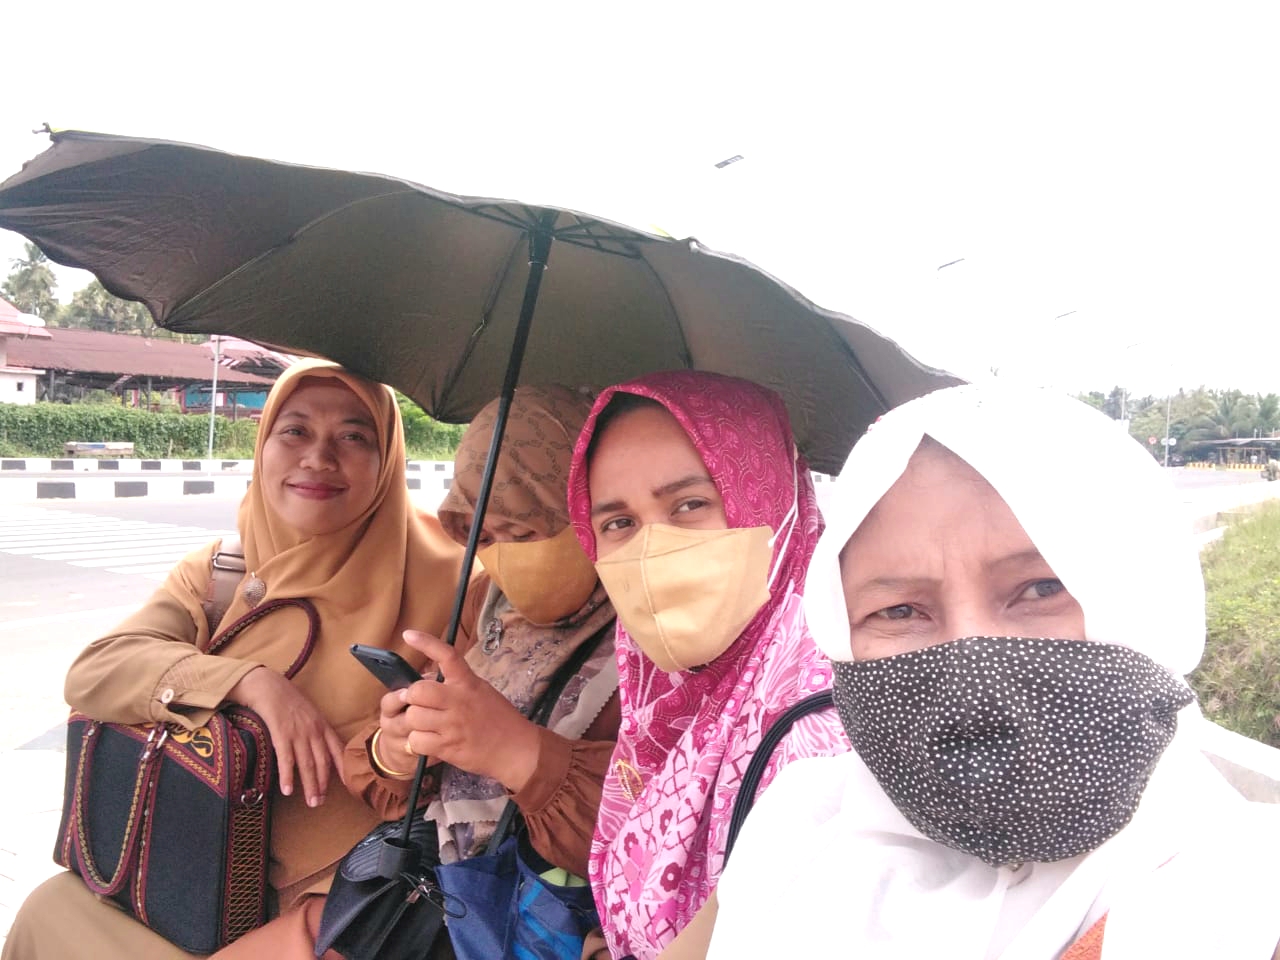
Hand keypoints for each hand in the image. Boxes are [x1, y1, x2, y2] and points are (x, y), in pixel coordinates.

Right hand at [227, 666, 344, 806]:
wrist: (268, 686)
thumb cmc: (288, 700)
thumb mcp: (309, 714)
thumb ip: (316, 731)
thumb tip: (320, 750)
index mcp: (322, 726)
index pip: (337, 750)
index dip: (343, 769)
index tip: (349, 785)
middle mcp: (314, 730)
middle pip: (322, 762)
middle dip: (324, 784)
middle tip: (321, 802)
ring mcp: (298, 732)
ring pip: (307, 764)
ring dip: (310, 785)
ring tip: (312, 802)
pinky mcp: (281, 734)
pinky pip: (286, 759)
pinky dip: (288, 776)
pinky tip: (288, 790)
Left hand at [394, 630, 541, 790]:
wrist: (515, 749)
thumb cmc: (499, 719)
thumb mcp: (482, 691)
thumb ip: (458, 684)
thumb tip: (428, 680)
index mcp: (468, 683)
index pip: (447, 655)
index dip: (425, 643)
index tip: (408, 635)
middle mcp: (459, 701)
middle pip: (418, 691)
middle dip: (411, 697)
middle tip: (417, 703)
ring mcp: (452, 725)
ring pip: (413, 717)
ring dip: (414, 722)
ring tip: (426, 725)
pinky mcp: (447, 747)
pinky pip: (416, 740)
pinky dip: (418, 742)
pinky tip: (430, 740)